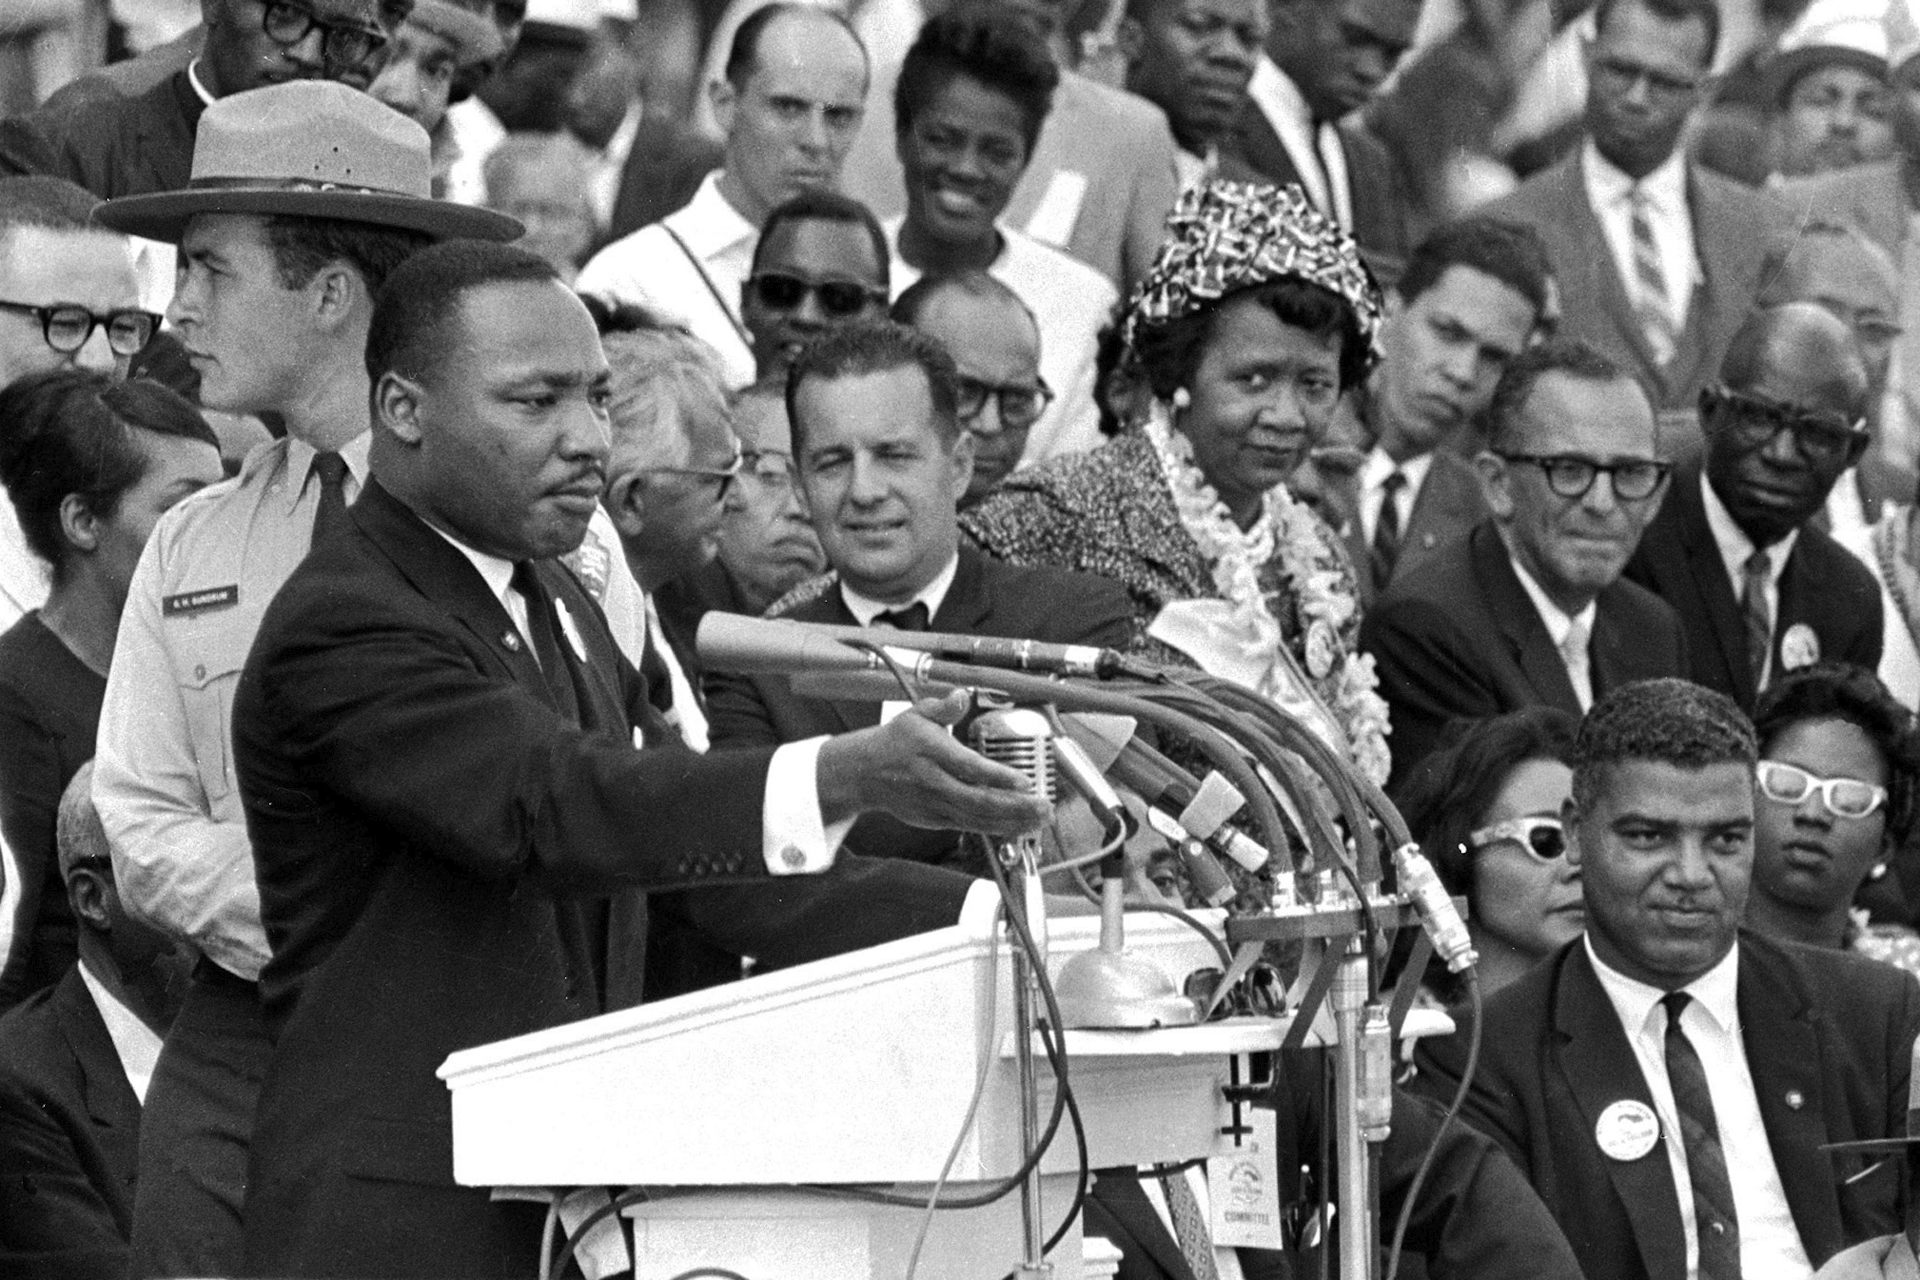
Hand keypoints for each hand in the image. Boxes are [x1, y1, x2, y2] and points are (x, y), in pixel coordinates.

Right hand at [816, 690, 1052, 834]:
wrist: (863, 774)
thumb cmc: (894, 743)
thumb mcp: (916, 715)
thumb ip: (944, 707)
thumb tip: (962, 695)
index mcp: (932, 753)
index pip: (968, 768)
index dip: (998, 777)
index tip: (1024, 780)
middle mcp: (935, 783)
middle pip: (979, 801)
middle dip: (1016, 807)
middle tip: (1044, 805)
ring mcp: (936, 806)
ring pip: (979, 819)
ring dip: (1013, 821)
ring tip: (1041, 818)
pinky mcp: (937, 820)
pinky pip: (972, 827)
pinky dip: (998, 829)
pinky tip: (1020, 826)